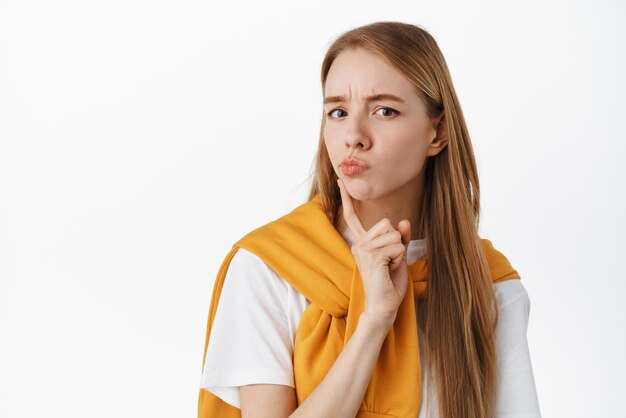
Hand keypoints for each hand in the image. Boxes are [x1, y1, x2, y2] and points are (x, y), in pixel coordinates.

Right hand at [337, 179, 410, 330]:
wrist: (383, 307)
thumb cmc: (389, 284)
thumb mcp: (398, 256)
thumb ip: (399, 238)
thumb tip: (404, 221)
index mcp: (361, 243)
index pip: (352, 217)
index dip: (347, 198)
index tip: (341, 181)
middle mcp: (358, 244)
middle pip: (388, 223)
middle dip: (396, 242)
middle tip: (389, 262)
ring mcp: (362, 249)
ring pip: (395, 235)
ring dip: (399, 253)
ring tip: (389, 268)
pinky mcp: (371, 256)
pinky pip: (397, 246)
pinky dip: (400, 259)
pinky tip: (388, 271)